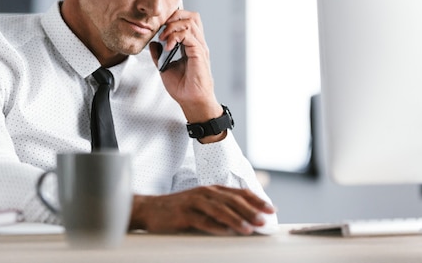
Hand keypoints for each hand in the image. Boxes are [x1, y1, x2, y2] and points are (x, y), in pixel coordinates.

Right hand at [129, 186, 275, 235]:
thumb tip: (246, 220)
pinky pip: (201, 220)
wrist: (150, 209)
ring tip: (249, 229)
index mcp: (211, 189)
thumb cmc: (179, 209)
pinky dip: (215, 226)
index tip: (271, 209)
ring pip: (219, 209)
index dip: (256, 200)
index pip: (238, 192)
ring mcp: (193, 202)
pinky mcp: (183, 213)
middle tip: (264, 221)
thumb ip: (221, 208)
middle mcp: (204, 192)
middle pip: (231, 200)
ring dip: (236, 219)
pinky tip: (225, 233)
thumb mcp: (202, 204)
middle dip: (250, 210)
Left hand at [149, 10, 222, 124]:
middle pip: (192, 16)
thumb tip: (153, 43)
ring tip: (163, 38)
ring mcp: (200, 47)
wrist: (191, 101)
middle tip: (162, 30)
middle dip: (174, 17)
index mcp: (192, 45)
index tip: (160, 28)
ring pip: (190, 22)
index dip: (174, 19)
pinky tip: (168, 46)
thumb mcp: (165, 67)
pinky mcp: (199, 53)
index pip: (188, 20)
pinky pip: (188, 35)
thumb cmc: (182, 87)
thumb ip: (159, 54)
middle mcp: (198, 43)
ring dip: (172, 27)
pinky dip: (175, 37)